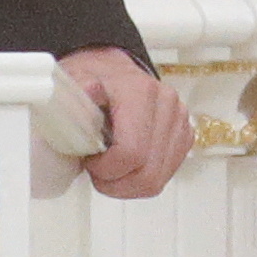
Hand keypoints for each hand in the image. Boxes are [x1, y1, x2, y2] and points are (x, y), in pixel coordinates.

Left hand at [57, 45, 193, 199]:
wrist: (110, 70)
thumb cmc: (91, 80)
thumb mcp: (72, 84)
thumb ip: (74, 97)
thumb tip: (84, 98)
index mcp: (140, 92)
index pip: (131, 153)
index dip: (105, 169)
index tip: (89, 160)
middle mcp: (166, 104)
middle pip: (146, 174)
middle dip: (115, 183)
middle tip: (96, 171)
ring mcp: (179, 119)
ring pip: (156, 180)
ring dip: (127, 186)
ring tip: (108, 169)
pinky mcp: (184, 134)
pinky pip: (164, 175)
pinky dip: (140, 181)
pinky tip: (124, 167)